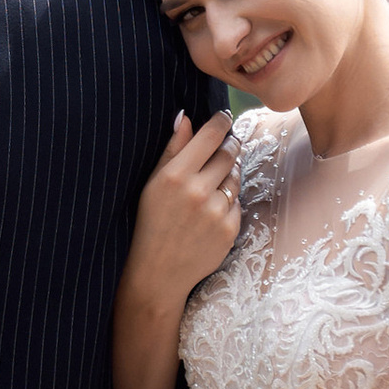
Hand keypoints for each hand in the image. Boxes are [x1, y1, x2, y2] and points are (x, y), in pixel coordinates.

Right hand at [127, 107, 241, 311]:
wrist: (158, 272)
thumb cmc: (151, 223)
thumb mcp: (153, 184)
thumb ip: (172, 149)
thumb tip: (186, 116)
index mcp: (175, 175)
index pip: (210, 135)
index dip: (221, 121)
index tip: (224, 117)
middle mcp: (198, 191)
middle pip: (229, 152)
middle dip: (228, 145)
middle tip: (223, 146)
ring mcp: (216, 212)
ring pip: (235, 177)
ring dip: (228, 174)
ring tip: (210, 185)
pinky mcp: (230, 230)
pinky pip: (237, 203)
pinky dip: (228, 203)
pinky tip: (210, 212)